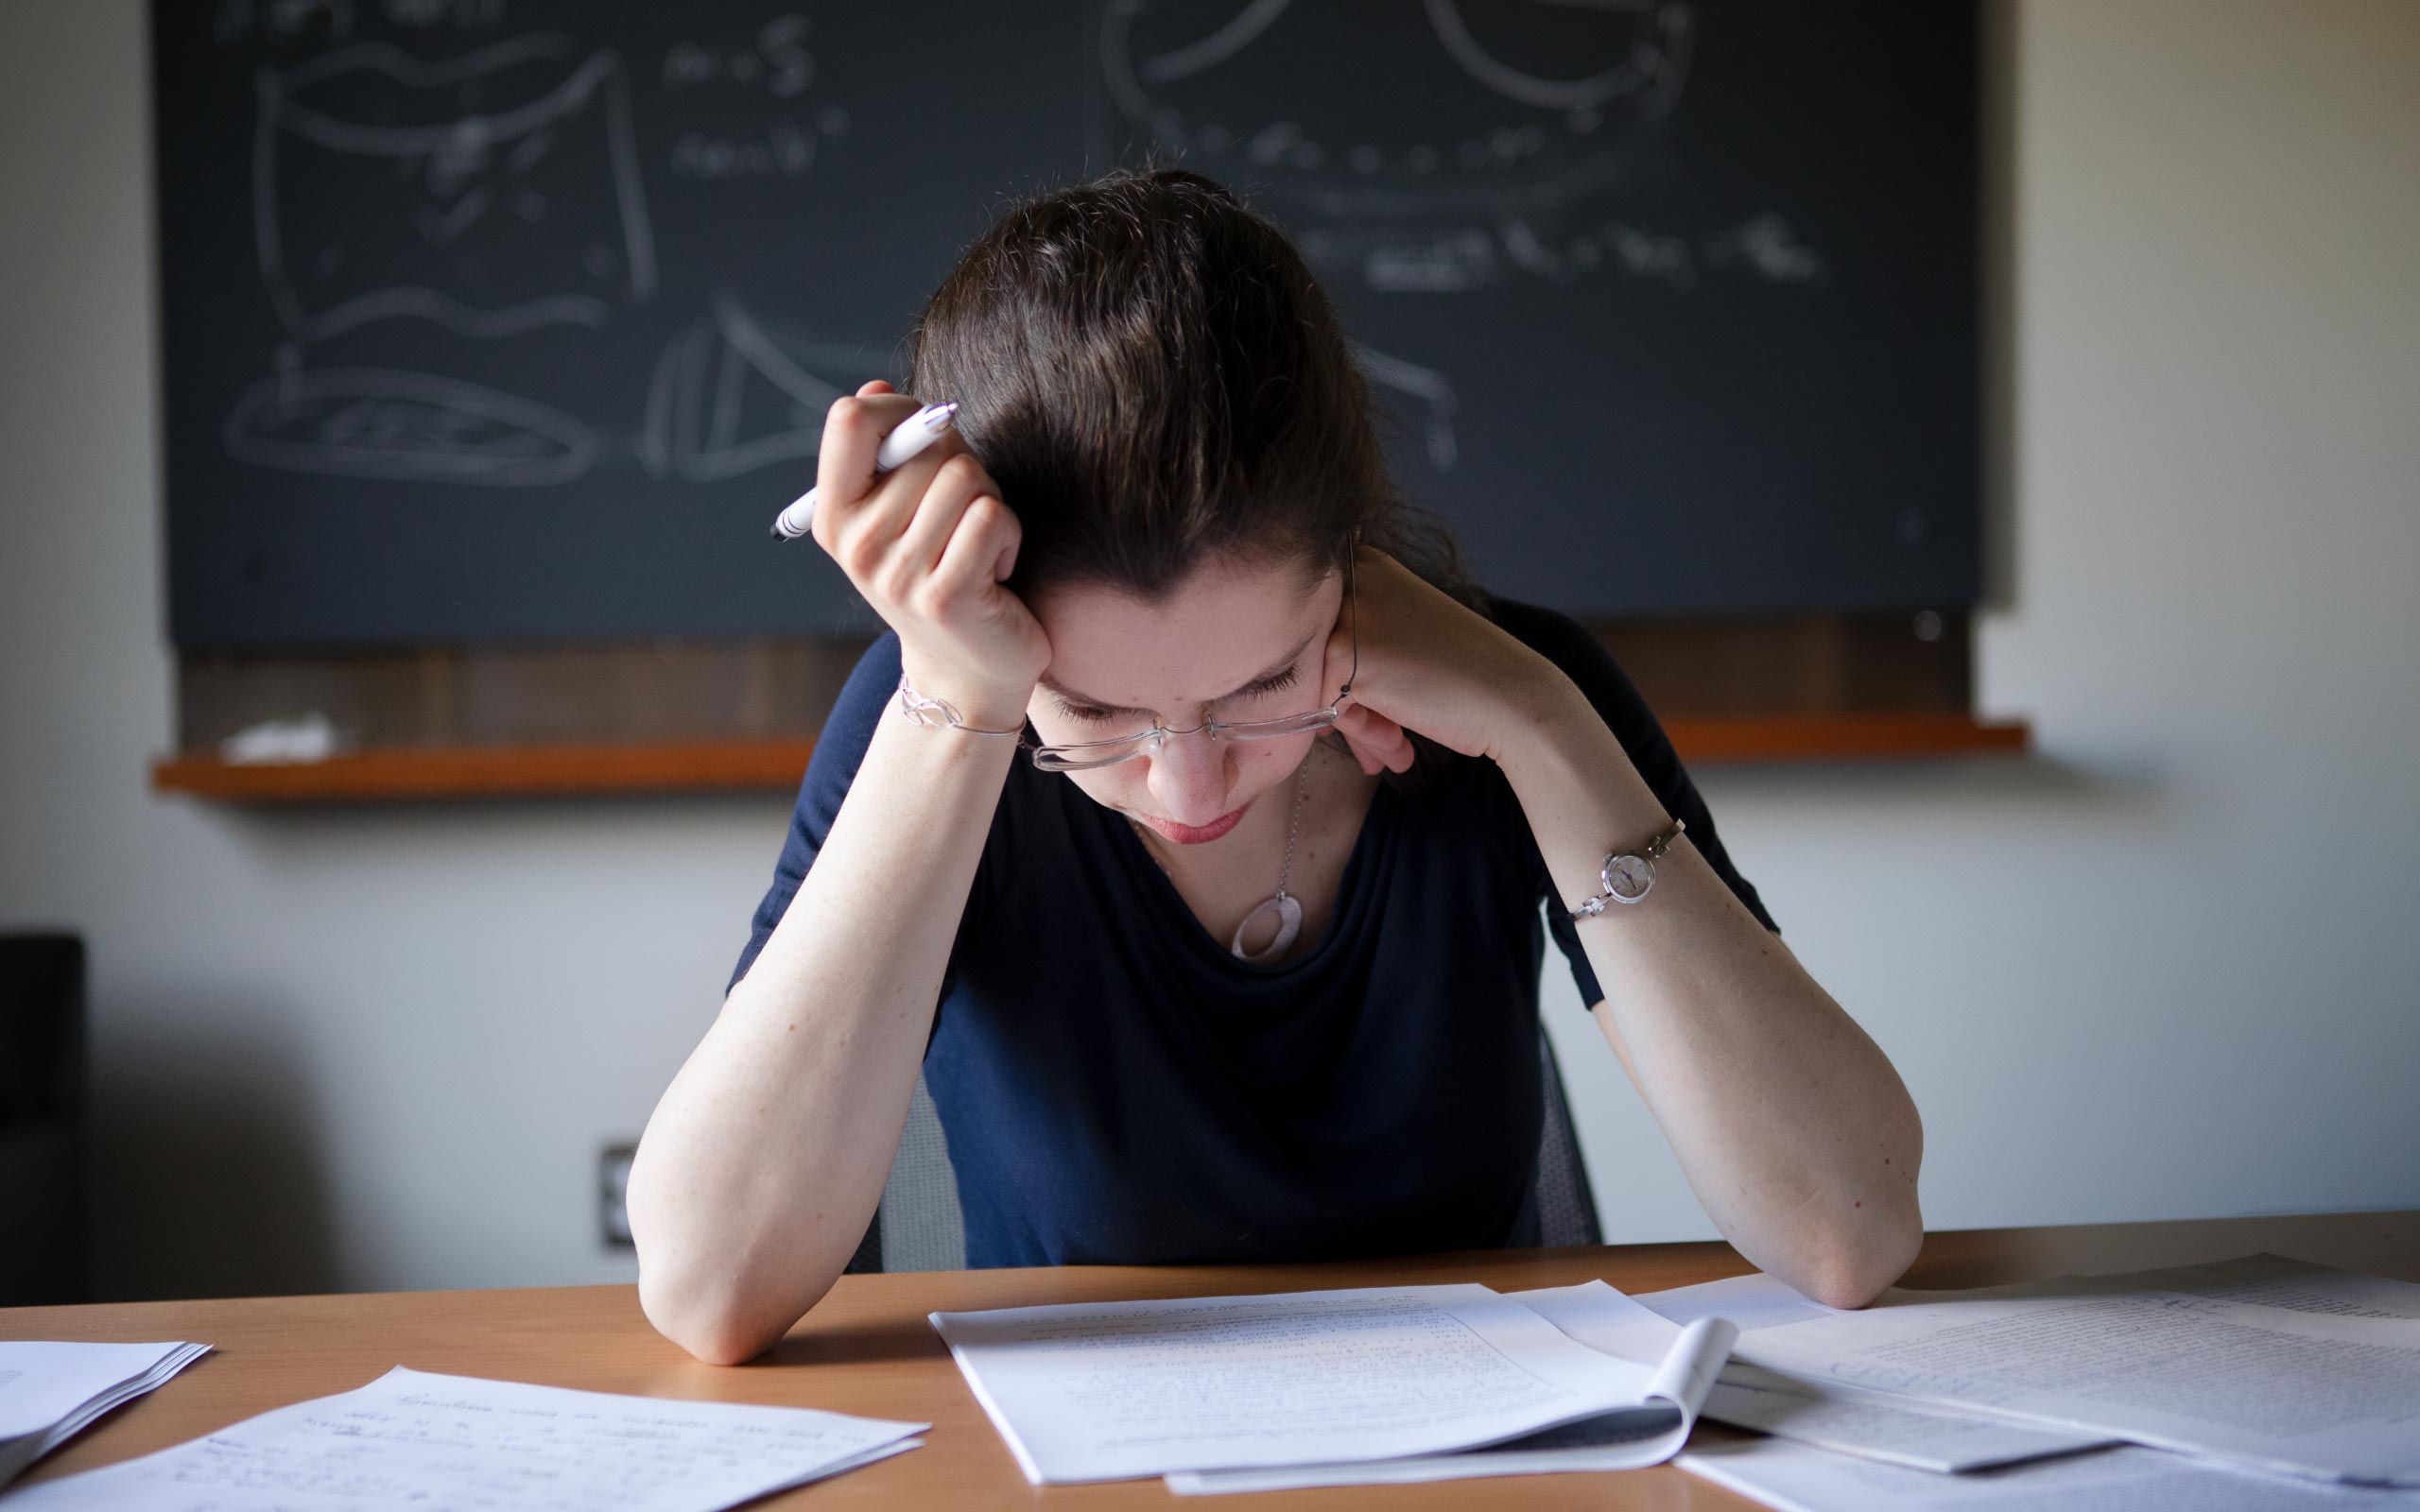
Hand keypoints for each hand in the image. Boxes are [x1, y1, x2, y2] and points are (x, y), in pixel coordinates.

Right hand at [810, 381, 1050, 726]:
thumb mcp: (900, 515)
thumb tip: (878, 389)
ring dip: (990, 503)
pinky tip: (995, 571)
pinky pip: (992, 517)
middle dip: (962, 466)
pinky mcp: (946, 594)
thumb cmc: (941, 574)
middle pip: (928, 445)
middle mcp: (857, 545)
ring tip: (977, 546)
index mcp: (835, 516)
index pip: (849, 422)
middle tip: (960, 517)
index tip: (925, 431)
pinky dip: (1009, 535)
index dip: (898, 408)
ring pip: (966, 477)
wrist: (965, 672)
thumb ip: (890, 456)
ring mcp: (898, 574)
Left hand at [1324, 548, 1566, 776]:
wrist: (1511, 696)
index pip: (1326, 628)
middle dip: (1349, 706)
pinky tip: (1397, 746)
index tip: (1380, 710)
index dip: (1348, 677)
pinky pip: (1322, 706)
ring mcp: (1345, 612)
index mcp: (1369, 564)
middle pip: (1318, 655)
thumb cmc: (1467, 675)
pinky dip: (1358, 733)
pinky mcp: (1340, 653)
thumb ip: (1361, 639)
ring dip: (1355, 724)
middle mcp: (1353, 577)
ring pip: (1317, 682)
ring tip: (1391, 750)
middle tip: (1385, 741)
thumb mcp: (1407, 635)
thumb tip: (1303, 678)